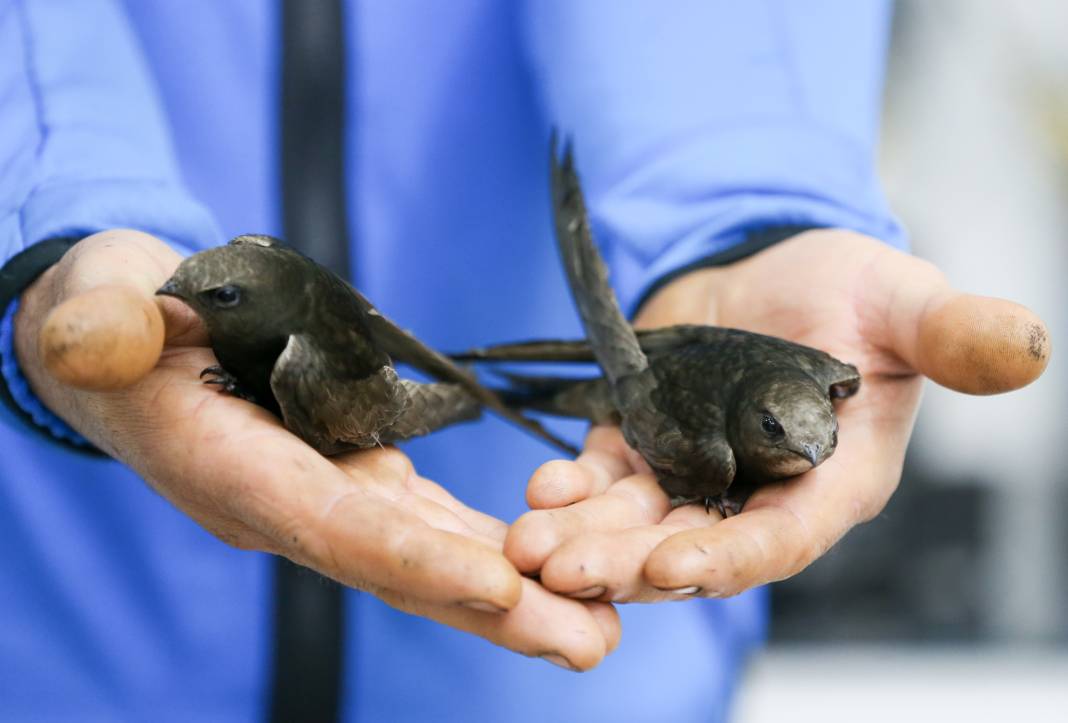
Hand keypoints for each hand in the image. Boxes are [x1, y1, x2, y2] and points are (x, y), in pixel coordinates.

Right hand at [15, 229, 618, 669]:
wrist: (125, 336)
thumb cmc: (114, 314)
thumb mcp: (98, 302)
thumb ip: (100, 323)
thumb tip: (99, 340)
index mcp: (225, 466)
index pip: (328, 524)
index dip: (412, 557)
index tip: (504, 585)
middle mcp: (280, 504)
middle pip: (398, 566)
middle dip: (493, 609)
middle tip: (589, 643)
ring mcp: (318, 496)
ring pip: (423, 554)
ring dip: (508, 594)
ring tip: (596, 625)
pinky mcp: (344, 475)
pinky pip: (422, 521)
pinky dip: (480, 546)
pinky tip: (544, 565)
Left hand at [504, 229, 1049, 600]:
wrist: (774, 263)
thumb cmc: (851, 289)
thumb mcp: (902, 302)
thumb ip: (950, 335)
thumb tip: (1024, 348)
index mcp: (830, 480)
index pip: (781, 537)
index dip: (731, 557)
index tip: (674, 568)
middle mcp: (758, 492)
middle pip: (691, 545)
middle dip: (628, 562)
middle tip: (566, 570)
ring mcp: (696, 472)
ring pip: (635, 522)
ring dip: (584, 538)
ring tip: (532, 542)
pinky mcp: (647, 442)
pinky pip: (604, 479)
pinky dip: (570, 490)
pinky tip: (538, 493)